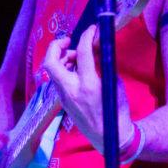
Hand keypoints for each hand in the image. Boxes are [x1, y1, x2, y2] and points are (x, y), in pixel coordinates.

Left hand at [43, 25, 133, 151]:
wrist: (110, 137)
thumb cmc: (117, 110)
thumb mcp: (114, 84)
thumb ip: (102, 65)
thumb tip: (95, 48)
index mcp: (89, 84)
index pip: (82, 52)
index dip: (86, 36)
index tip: (92, 30)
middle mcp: (71, 90)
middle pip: (51, 62)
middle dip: (56, 46)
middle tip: (69, 41)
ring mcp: (64, 97)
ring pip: (52, 71)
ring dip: (60, 59)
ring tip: (76, 57)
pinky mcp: (63, 102)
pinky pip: (58, 80)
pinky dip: (64, 70)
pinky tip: (76, 71)